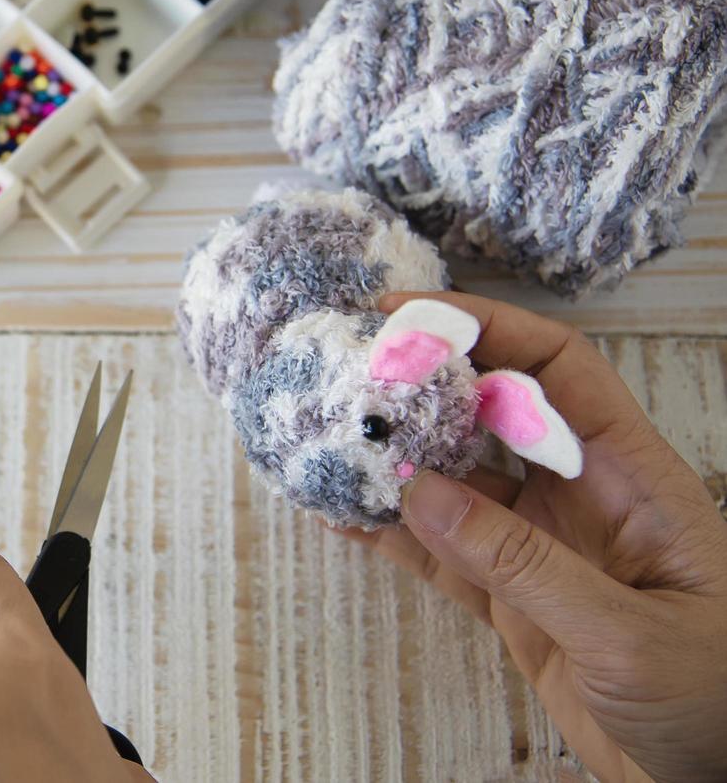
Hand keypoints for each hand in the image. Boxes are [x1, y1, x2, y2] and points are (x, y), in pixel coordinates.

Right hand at [337, 292, 726, 782]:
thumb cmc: (717, 700)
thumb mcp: (626, 632)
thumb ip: (522, 564)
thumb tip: (421, 493)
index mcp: (632, 477)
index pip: (558, 368)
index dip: (489, 328)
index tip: (413, 318)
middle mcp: (582, 497)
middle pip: (493, 414)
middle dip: (426, 386)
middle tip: (352, 374)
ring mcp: (542, 548)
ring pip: (456, 482)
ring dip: (397, 461)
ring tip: (331, 441)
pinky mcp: (514, 601)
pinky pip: (440, 555)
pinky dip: (391, 534)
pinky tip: (343, 516)